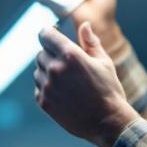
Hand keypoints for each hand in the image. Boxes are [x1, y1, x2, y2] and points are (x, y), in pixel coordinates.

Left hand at [34, 22, 138, 146]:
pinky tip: (63, 94)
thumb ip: (90, 42)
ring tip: (67, 83)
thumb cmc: (109, 90)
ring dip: (47, 73)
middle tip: (67, 66)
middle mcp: (55, 68)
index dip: (49, 34)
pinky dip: (46, 88)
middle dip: (51, 55)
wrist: (107, 122)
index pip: (46, 34)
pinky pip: (38, 88)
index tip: (52, 36)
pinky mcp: (43, 101)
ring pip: (38, 71)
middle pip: (41, 53)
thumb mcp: (104, 62)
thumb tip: (84, 25)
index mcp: (70, 54)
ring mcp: (48, 86)